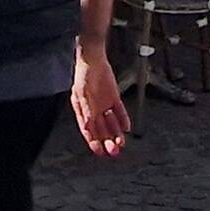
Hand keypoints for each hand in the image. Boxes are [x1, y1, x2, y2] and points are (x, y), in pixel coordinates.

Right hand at [71, 42, 129, 159]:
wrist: (94, 58)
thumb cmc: (84, 74)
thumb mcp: (83, 95)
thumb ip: (87, 112)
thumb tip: (88, 127)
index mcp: (83, 110)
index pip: (88, 130)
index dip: (93, 142)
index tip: (99, 152)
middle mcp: (93, 109)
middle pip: (101, 129)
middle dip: (107, 141)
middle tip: (113, 152)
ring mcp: (104, 103)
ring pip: (111, 123)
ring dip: (115, 133)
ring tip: (121, 143)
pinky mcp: (113, 97)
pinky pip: (119, 111)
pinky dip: (123, 120)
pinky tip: (126, 128)